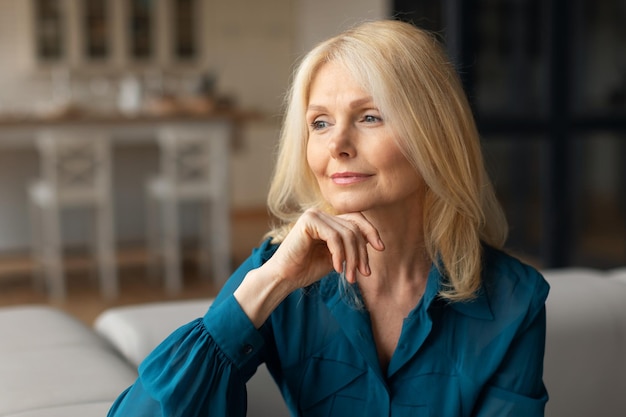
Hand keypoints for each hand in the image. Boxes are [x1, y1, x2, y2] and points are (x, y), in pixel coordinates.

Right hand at [265, 209, 384, 288]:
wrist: (284, 277)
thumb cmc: (307, 269)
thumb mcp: (336, 256)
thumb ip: (351, 246)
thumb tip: (373, 241)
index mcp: (328, 220)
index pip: (356, 219)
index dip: (371, 231)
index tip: (380, 248)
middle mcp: (321, 214)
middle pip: (354, 228)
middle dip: (362, 253)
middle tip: (363, 273)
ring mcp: (314, 215)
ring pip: (347, 234)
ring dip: (352, 258)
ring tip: (350, 277)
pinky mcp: (308, 221)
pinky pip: (334, 237)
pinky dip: (339, 255)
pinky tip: (337, 269)